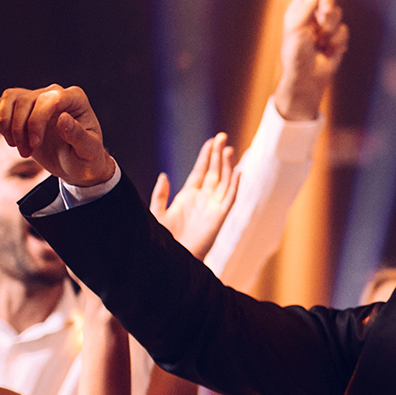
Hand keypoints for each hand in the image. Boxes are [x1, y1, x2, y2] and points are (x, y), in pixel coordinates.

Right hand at [0, 85, 116, 188]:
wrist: (75, 165)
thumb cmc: (87, 158)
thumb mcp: (88, 151)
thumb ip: (78, 136)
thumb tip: (63, 118)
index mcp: (76, 99)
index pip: (50, 99)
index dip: (37, 120)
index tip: (35, 144)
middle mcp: (55, 93)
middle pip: (26, 100)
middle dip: (20, 129)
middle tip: (27, 153)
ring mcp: (37, 97)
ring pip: (10, 98)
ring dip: (7, 125)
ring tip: (18, 147)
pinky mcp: (23, 107)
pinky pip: (1, 103)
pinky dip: (0, 122)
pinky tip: (11, 139)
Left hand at [151, 132, 239, 257]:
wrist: (174, 258)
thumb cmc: (165, 239)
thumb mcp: (158, 213)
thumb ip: (160, 194)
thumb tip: (164, 175)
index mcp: (189, 196)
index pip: (201, 170)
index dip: (206, 156)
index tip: (211, 141)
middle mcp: (203, 199)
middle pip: (214, 172)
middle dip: (218, 154)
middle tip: (222, 136)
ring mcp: (213, 207)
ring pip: (224, 181)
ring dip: (227, 166)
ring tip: (228, 149)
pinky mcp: (220, 217)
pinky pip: (230, 198)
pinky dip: (235, 185)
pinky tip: (237, 172)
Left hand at [273, 0, 348, 120]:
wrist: (306, 80)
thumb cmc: (295, 53)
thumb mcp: (297, 25)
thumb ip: (308, 3)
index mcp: (299, 11)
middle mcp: (313, 17)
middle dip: (327, 6)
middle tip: (322, 13)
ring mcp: (326, 29)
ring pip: (337, 15)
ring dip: (329, 29)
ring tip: (320, 43)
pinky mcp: (337, 40)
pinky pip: (344, 31)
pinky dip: (336, 42)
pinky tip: (328, 52)